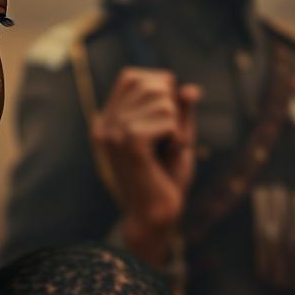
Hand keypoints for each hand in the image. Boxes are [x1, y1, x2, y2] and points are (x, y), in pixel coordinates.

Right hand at [93, 68, 199, 262]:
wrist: (155, 217)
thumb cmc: (165, 179)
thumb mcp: (175, 136)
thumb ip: (181, 110)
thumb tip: (190, 89)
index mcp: (106, 121)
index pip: (132, 77)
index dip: (160, 89)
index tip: (164, 120)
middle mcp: (104, 124)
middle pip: (151, 84)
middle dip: (172, 109)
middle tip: (167, 140)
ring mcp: (113, 133)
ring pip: (163, 101)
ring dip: (177, 127)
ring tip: (167, 152)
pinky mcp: (129, 143)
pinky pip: (168, 119)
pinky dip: (178, 137)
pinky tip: (168, 156)